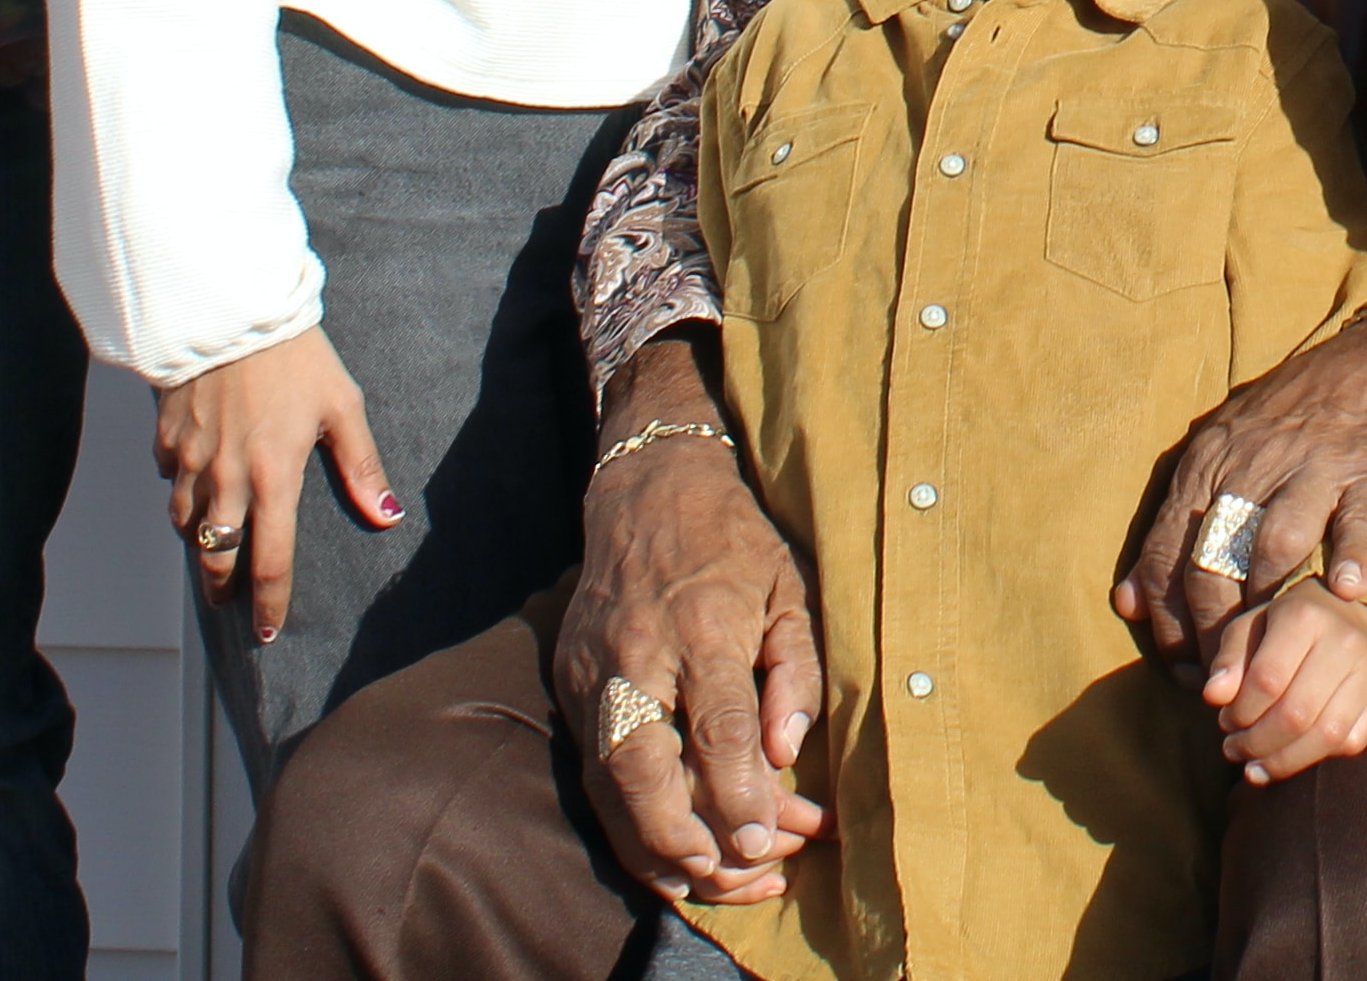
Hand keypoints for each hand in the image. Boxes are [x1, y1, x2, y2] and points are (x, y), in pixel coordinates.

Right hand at [154, 324, 401, 648]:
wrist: (231, 309)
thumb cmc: (294, 353)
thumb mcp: (341, 404)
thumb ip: (360, 466)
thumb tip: (386, 515)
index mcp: (273, 476)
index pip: (269, 562)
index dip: (269, 604)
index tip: (268, 632)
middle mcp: (226, 479)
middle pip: (216, 559)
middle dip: (223, 589)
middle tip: (230, 603)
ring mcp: (189, 460)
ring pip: (185, 525)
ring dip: (200, 544)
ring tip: (214, 550)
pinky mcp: (165, 438)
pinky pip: (169, 480)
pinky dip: (181, 490)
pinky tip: (195, 483)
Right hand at [552, 343, 828, 904]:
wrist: (648, 489)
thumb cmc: (735, 542)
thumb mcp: (790, 590)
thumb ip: (796, 672)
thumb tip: (785, 753)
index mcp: (702, 625)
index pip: (717, 730)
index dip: (742, 795)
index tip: (767, 841)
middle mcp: (636, 654)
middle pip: (644, 769)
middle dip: (687, 836)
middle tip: (738, 870)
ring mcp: (592, 672)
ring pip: (608, 784)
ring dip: (655, 846)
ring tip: (711, 877)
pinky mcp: (570, 685)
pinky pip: (593, 772)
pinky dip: (626, 823)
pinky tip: (667, 854)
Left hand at [1117, 307, 1366, 660]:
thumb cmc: (1290, 423)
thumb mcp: (1219, 455)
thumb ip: (1176, 526)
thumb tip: (1126, 602)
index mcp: (1207, 464)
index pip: (1167, 556)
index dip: (1168, 624)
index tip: (1182, 672)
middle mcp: (1251, 465)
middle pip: (1215, 561)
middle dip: (1212, 632)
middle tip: (1225, 683)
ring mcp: (1313, 467)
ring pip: (1274, 543)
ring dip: (1265, 604)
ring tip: (1268, 658)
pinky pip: (1356, 520)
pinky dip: (1349, 555)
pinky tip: (1344, 592)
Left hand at [1202, 583, 1366, 782]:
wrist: (1343, 618)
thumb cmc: (1283, 629)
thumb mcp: (1248, 631)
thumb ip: (1228, 661)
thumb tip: (1214, 696)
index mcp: (1305, 616)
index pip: (1266, 681)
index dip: (1239, 713)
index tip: (1225, 721)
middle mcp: (1346, 640)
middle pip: (1295, 714)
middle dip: (1256, 743)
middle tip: (1234, 750)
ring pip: (1325, 736)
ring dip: (1282, 761)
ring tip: (1254, 765)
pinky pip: (1351, 744)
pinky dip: (1316, 758)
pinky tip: (1292, 756)